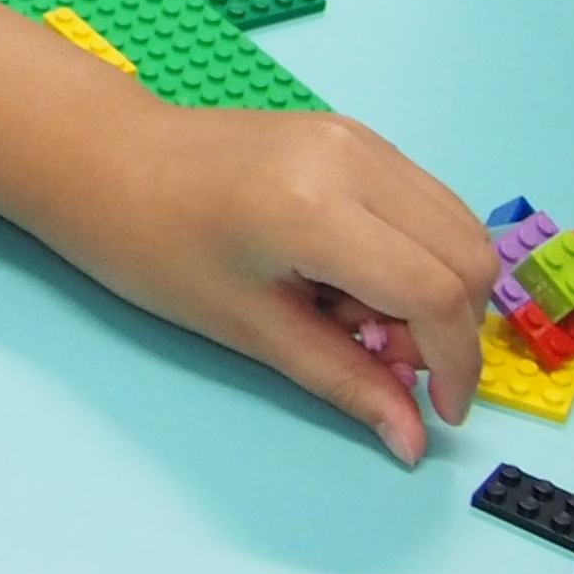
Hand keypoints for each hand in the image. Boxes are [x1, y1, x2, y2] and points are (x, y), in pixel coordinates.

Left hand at [34, 100, 499, 465]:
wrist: (105, 159)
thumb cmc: (153, 245)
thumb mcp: (249, 326)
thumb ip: (344, 379)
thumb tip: (411, 440)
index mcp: (319, 207)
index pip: (438, 293)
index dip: (455, 365)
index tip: (438, 411)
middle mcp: (354, 159)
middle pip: (468, 256)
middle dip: (449, 327)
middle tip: (380, 357)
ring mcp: (359, 137)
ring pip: (458, 225)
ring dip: (435, 288)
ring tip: (356, 316)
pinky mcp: (354, 133)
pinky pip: (426, 200)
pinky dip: (416, 252)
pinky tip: (350, 277)